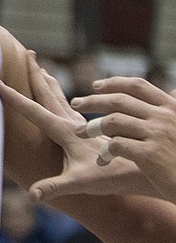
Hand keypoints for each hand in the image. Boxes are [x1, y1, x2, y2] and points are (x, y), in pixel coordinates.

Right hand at [0, 55, 151, 204]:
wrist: (141, 170)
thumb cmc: (111, 177)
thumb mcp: (80, 182)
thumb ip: (54, 187)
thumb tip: (32, 195)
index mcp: (65, 130)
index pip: (34, 110)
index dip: (14, 97)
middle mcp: (74, 122)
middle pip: (50, 93)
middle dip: (36, 74)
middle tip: (28, 53)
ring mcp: (85, 124)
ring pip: (63, 97)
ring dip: (50, 83)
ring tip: (44, 69)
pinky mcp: (94, 128)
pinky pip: (75, 106)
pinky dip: (66, 98)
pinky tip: (72, 101)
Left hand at [71, 76, 175, 203]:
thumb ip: (172, 112)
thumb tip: (174, 91)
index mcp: (170, 108)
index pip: (137, 86)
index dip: (113, 83)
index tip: (95, 86)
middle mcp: (163, 117)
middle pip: (119, 100)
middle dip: (93, 101)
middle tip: (76, 103)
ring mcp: (156, 134)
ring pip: (113, 121)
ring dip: (93, 126)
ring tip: (81, 132)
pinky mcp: (150, 155)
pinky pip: (117, 145)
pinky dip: (106, 151)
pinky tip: (102, 158)